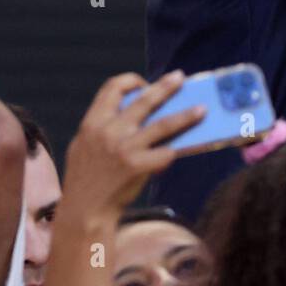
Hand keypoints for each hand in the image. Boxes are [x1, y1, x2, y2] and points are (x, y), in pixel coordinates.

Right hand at [60, 71, 203, 220]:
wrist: (86, 208)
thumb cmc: (85, 177)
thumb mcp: (84, 144)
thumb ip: (103, 127)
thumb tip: (131, 114)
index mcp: (92, 122)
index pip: (111, 88)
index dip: (130, 81)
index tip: (144, 84)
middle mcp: (109, 131)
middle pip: (143, 101)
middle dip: (164, 87)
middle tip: (180, 78)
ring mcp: (125, 148)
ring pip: (163, 125)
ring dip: (185, 115)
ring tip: (202, 108)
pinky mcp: (139, 166)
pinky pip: (166, 153)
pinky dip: (177, 148)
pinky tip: (191, 144)